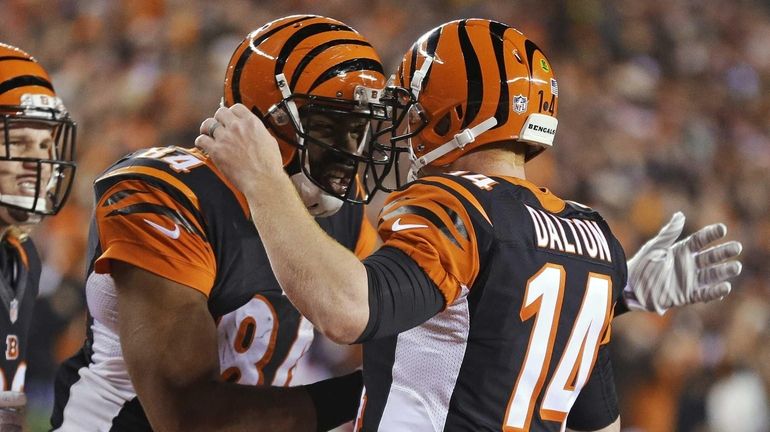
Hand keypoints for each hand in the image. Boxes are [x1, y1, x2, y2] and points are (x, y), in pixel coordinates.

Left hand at [195, 104, 284, 195]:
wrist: (263, 180)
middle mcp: (237, 127)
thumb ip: (258, 132)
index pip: (236, 108)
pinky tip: (203, 145)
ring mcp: (225, 138)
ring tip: (207, 134)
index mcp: (251, 123)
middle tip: (218, 126)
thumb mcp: (269, 141)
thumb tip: (255, 132)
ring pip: (208, 124)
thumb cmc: (269, 165)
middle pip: (220, 113)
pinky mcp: (216, 150)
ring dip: (207, 128)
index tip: (230, 119)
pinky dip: (201, 142)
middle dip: (219, 119)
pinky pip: (201, 139)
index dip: (232, 113)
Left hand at [624, 212, 742, 313]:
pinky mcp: (687, 295)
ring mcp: (689, 280)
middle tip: (737, 247)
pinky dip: (715, 292)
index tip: (723, 228)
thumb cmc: (641, 264)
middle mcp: (688, 264)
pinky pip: (704, 293)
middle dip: (724, 252)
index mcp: (681, 250)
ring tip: (736, 266)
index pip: (701, 240)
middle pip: (711, 257)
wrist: (629, 286)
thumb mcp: (655, 247)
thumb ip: (669, 233)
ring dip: (724, 271)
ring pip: (712, 275)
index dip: (712, 234)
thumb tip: (681, 214)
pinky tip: (725, 287)